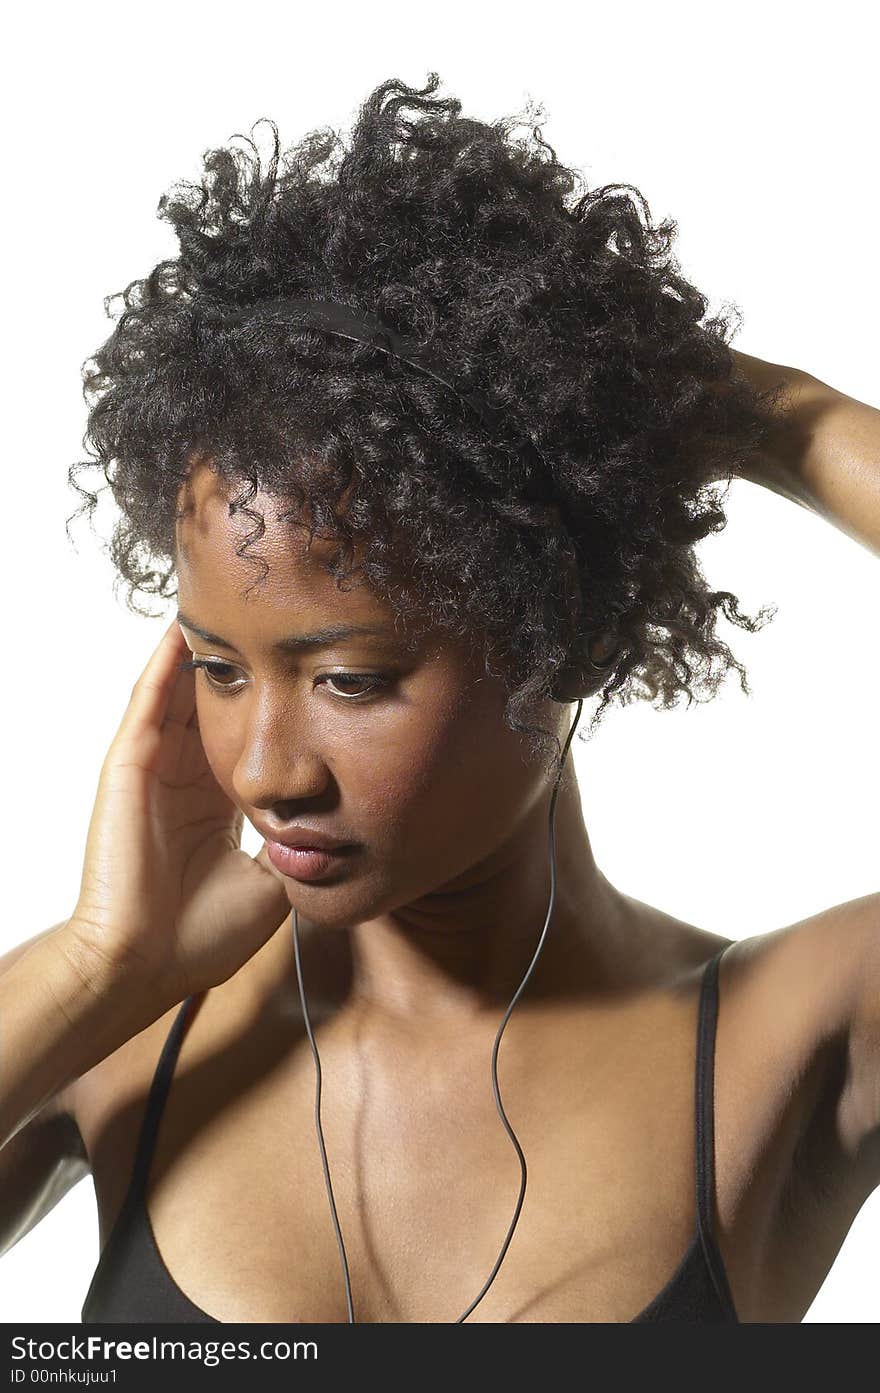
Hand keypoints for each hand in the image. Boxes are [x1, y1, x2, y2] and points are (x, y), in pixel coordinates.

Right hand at [70, 618, 291, 1011]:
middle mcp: (185, 779)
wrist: (145, 966)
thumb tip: (339, 834)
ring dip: (205, 651)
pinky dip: (165, 665)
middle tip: (271, 616)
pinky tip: (184, 630)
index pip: (246, 737)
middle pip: (215, 703)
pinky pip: (148, 703)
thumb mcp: (270, 886)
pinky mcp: (130, 766)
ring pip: (181, 692)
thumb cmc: (198, 938)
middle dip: (242, 663)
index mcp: (215, 805)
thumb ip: (295, 851)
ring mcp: (155, 769)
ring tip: (229, 603)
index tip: (307, 671)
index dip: (273, 704)